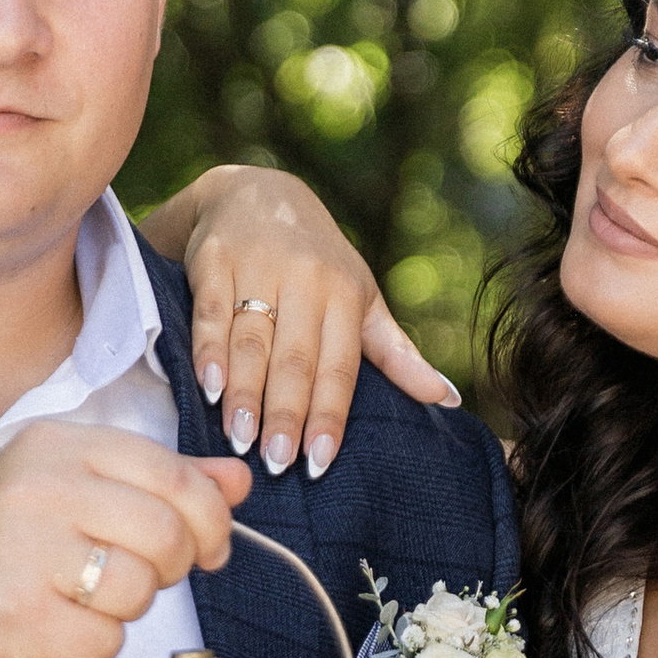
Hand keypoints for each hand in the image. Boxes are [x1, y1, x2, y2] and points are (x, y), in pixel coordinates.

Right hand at [0, 424, 249, 657]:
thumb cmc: (9, 543)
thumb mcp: (78, 489)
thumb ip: (162, 481)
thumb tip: (238, 481)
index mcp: (60, 447)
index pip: (172, 474)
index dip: (210, 518)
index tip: (208, 546)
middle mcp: (40, 489)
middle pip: (166, 534)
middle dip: (170, 568)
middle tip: (141, 578)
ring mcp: (26, 553)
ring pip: (139, 590)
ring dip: (128, 609)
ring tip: (86, 599)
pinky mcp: (20, 617)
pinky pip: (105, 643)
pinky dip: (93, 647)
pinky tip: (58, 629)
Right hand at [136, 164, 459, 475]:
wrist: (257, 194)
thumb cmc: (318, 262)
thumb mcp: (362, 300)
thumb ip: (396, 354)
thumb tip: (448, 399)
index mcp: (345, 296)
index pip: (339, 368)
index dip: (329, 416)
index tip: (319, 462)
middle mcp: (305, 281)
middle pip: (295, 360)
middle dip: (286, 413)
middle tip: (277, 463)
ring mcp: (257, 269)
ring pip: (252, 342)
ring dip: (245, 394)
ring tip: (241, 439)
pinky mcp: (214, 262)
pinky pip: (211, 315)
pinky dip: (208, 352)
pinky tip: (208, 388)